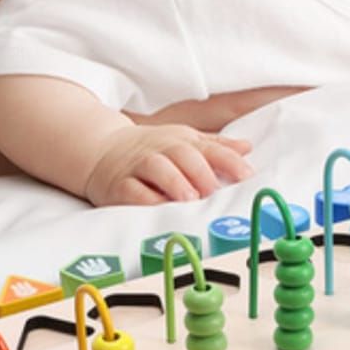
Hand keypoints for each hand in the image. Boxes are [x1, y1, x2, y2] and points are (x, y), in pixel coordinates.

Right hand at [84, 123, 252, 206]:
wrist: (101, 149)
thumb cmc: (152, 150)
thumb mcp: (184, 142)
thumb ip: (215, 147)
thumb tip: (247, 147)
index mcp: (182, 141)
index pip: (209, 148)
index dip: (229, 160)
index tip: (247, 175)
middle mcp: (161, 150)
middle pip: (184, 155)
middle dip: (201, 172)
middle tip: (214, 191)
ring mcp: (139, 166)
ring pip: (157, 168)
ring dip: (175, 182)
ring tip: (190, 199)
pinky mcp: (119, 184)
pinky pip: (132, 190)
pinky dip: (145, 199)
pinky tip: (159, 208)